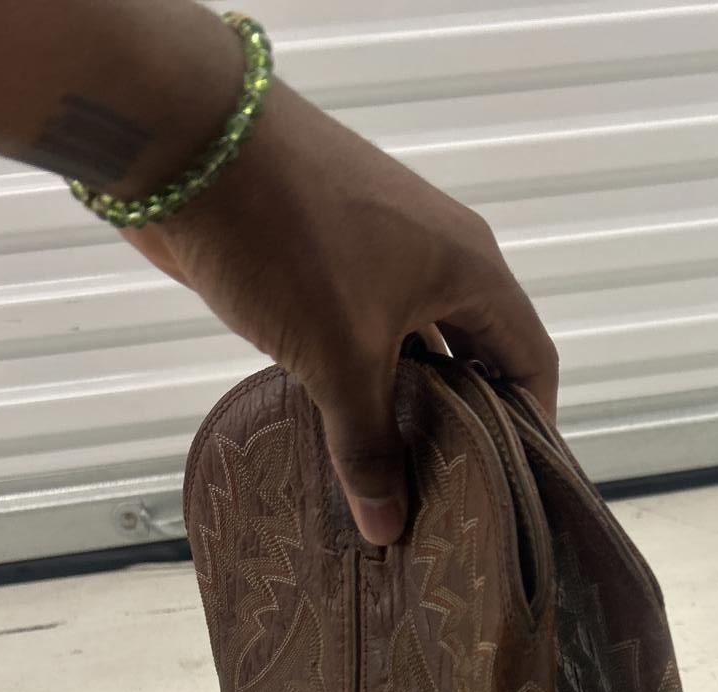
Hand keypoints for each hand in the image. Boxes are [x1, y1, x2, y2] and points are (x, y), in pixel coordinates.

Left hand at [128, 82, 557, 545]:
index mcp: (470, 269)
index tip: (511, 488)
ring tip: (395, 472)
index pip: (531, 358)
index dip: (531, 425)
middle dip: (465, 422)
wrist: (187, 137)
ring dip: (408, 400)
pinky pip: (365, 324)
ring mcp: (381, 246)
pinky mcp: (328, 248)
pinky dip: (362, 372)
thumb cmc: (290, 240)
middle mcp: (439, 253)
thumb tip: (388, 528)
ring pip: (415, 340)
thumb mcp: (338, 359)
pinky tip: (338, 422)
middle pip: (476, 353)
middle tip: (447, 494)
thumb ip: (367, 445)